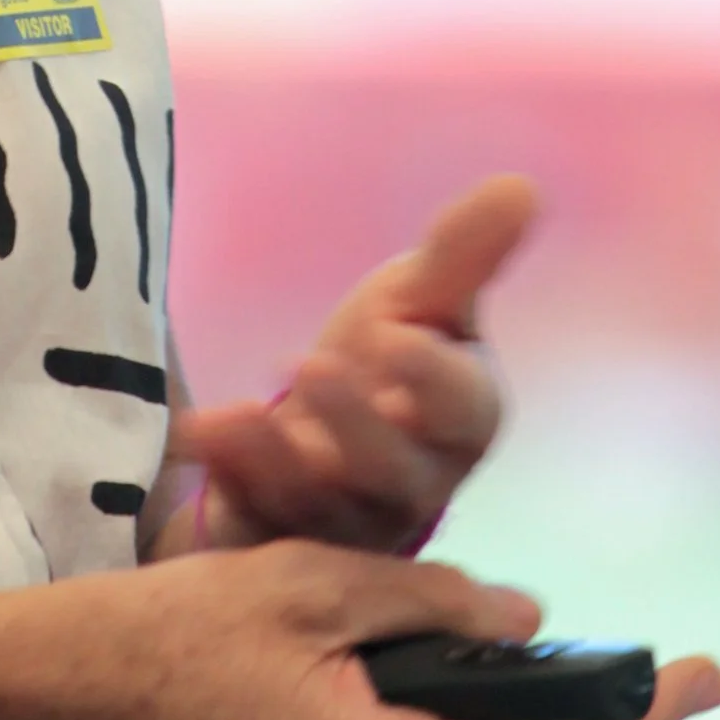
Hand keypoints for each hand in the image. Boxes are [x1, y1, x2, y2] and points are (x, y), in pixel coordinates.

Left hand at [171, 175, 534, 556]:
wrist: (321, 430)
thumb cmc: (385, 360)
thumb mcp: (419, 300)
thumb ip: (462, 254)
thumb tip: (521, 185)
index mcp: (457, 423)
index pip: (461, 411)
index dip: (432, 380)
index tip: (395, 335)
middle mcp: (408, 483)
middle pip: (392, 473)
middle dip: (356, 426)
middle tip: (312, 364)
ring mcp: (341, 518)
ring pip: (319, 504)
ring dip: (276, 460)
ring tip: (237, 413)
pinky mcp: (276, 534)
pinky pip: (253, 522)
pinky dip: (226, 478)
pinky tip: (199, 433)